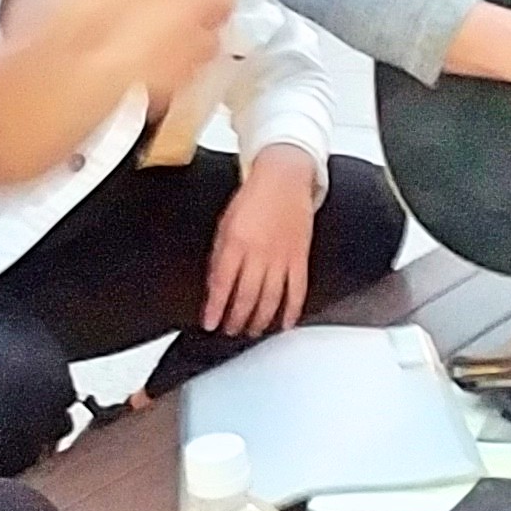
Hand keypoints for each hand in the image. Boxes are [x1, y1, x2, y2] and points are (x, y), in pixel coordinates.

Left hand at [204, 146, 317, 335]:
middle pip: (247, 296)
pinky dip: (291, 311)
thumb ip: (220, 256)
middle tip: (231, 330)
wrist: (284, 179)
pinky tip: (284, 323)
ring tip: (252, 331)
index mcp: (236, 242)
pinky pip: (297, 290)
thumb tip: (215, 286)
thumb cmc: (253, 199)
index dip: (215, 308)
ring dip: (260, 320)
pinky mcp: (300, 258)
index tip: (210, 323)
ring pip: (271, 299)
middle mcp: (259, 253)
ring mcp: (282, 257)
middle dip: (237, 319)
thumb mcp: (225, 224)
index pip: (222, 284)